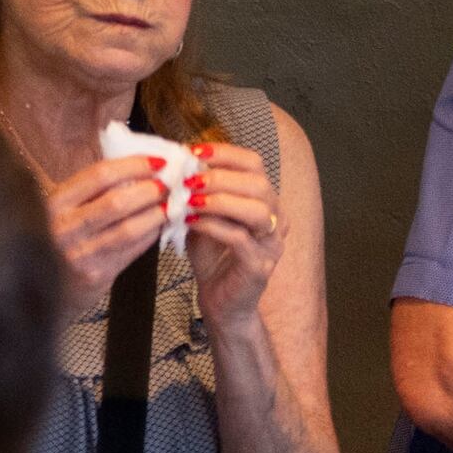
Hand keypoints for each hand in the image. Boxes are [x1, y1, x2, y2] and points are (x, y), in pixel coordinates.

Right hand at [45, 155, 170, 298]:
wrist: (48, 285)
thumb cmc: (66, 234)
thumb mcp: (68, 206)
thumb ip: (94, 187)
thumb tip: (139, 163)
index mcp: (56, 201)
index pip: (99, 175)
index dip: (133, 166)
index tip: (157, 161)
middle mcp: (65, 227)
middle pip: (116, 201)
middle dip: (149, 190)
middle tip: (169, 184)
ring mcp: (80, 253)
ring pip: (128, 229)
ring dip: (155, 214)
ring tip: (172, 204)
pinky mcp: (96, 275)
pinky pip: (132, 250)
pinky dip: (151, 235)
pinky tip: (161, 225)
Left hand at [182, 143, 283, 324]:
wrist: (220, 300)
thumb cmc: (212, 256)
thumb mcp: (202, 215)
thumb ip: (197, 191)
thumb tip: (176, 163)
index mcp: (265, 200)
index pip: (254, 163)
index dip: (224, 153)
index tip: (193, 152)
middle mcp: (276, 219)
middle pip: (259, 184)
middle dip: (220, 177)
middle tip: (188, 180)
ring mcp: (271, 244)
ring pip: (258, 211)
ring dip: (220, 200)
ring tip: (190, 199)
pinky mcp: (260, 266)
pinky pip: (241, 238)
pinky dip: (213, 225)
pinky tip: (191, 221)